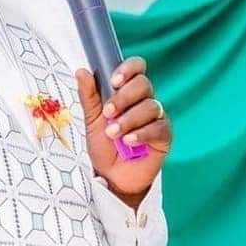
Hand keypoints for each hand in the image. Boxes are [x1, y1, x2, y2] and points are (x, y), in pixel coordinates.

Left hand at [76, 57, 171, 206]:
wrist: (111, 176)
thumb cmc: (104, 147)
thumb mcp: (91, 120)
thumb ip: (89, 96)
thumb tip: (82, 71)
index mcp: (127, 93)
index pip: (137, 68)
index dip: (129, 69)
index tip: (114, 80)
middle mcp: (144, 101)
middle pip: (144, 85)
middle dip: (124, 97)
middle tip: (108, 113)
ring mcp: (156, 118)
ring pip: (150, 106)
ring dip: (128, 119)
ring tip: (114, 134)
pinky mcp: (164, 135)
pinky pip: (158, 127)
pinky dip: (141, 133)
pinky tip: (129, 141)